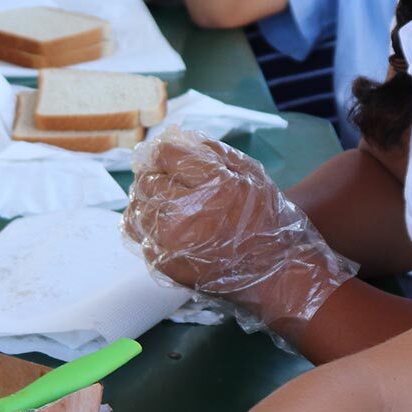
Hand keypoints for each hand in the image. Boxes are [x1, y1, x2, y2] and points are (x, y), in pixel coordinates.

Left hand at [123, 128, 354, 336]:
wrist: (274, 273)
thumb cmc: (265, 220)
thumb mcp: (250, 174)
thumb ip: (212, 152)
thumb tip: (176, 137)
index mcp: (211, 187)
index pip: (165, 154)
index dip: (171, 152)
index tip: (178, 159)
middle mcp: (184, 216)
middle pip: (147, 179)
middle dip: (159, 174)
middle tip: (178, 182)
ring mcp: (169, 244)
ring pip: (137, 206)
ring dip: (150, 199)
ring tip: (173, 204)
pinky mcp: (162, 264)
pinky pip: (139, 234)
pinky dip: (148, 224)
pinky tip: (169, 225)